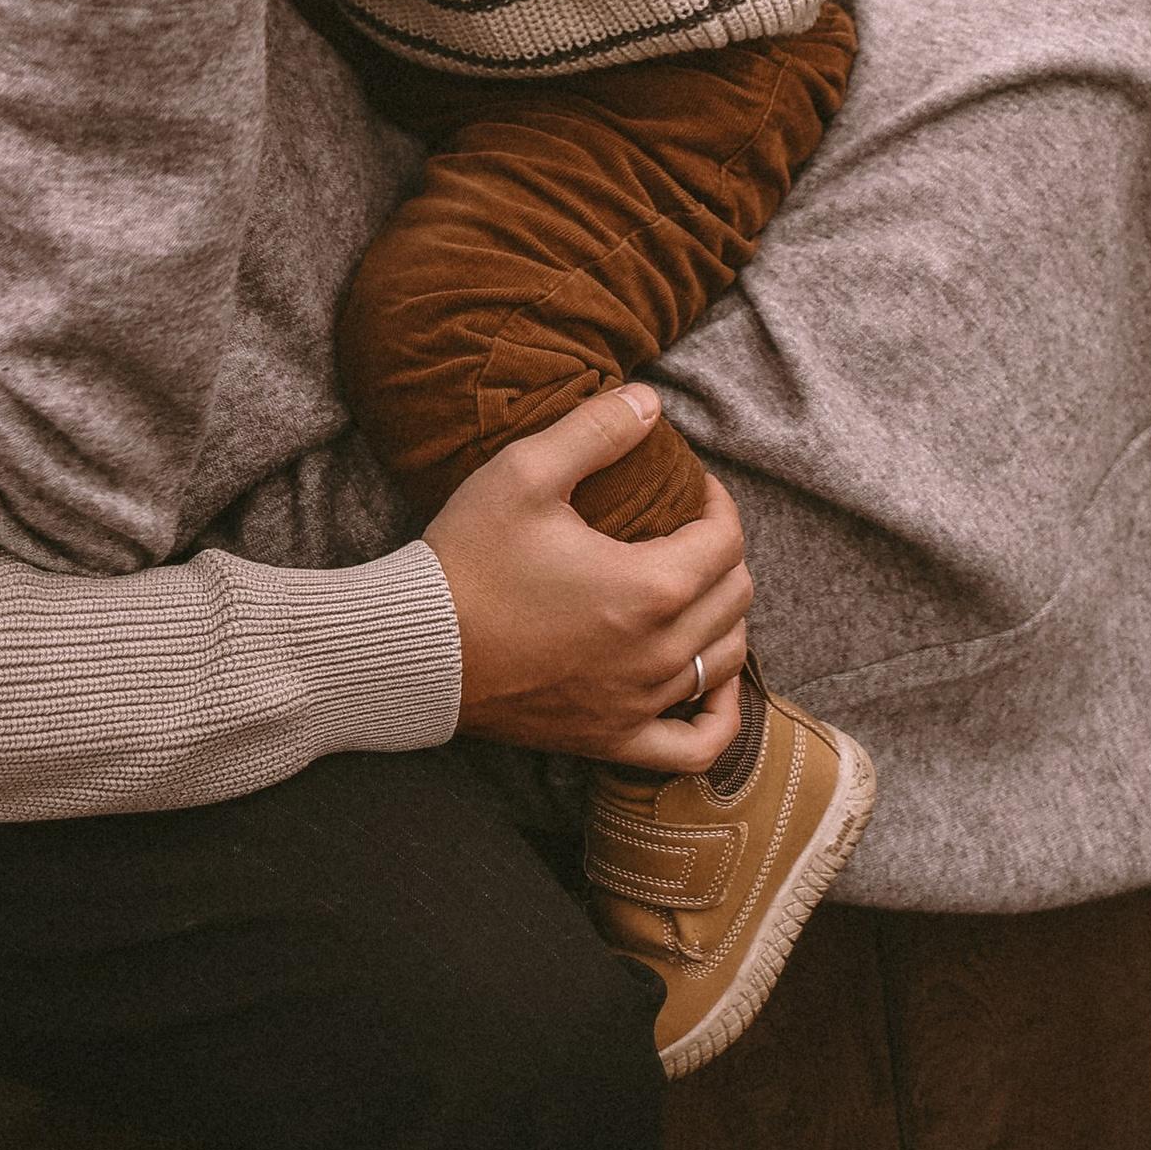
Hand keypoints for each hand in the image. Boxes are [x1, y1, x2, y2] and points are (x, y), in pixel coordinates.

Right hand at [422, 389, 754, 769]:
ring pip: (724, 663)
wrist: (416, 648)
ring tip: (696, 588)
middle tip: (689, 528)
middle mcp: (657, 654)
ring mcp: (637, 704)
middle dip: (723, 553)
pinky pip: (695, 747)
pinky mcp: (611, 739)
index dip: (718, 503)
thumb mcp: (525, 472)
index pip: (725, 540)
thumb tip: (651, 402)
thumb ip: (596, 429)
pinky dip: (718, 719)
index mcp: (649, 588)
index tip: (693, 485)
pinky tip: (709, 687)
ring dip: (725, 619)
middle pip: (735, 599)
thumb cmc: (469, 558)